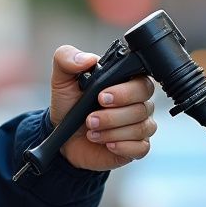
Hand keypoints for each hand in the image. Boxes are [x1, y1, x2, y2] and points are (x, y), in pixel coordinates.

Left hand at [49, 45, 155, 171]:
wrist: (64, 138)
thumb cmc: (69, 106)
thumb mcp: (62, 79)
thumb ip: (67, 58)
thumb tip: (87, 59)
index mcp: (126, 82)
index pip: (142, 82)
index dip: (125, 91)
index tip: (101, 97)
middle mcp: (138, 102)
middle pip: (143, 106)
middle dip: (114, 115)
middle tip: (90, 118)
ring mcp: (140, 125)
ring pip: (141, 128)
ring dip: (112, 131)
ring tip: (91, 131)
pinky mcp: (136, 147)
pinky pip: (141, 148)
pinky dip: (122, 146)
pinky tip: (107, 144)